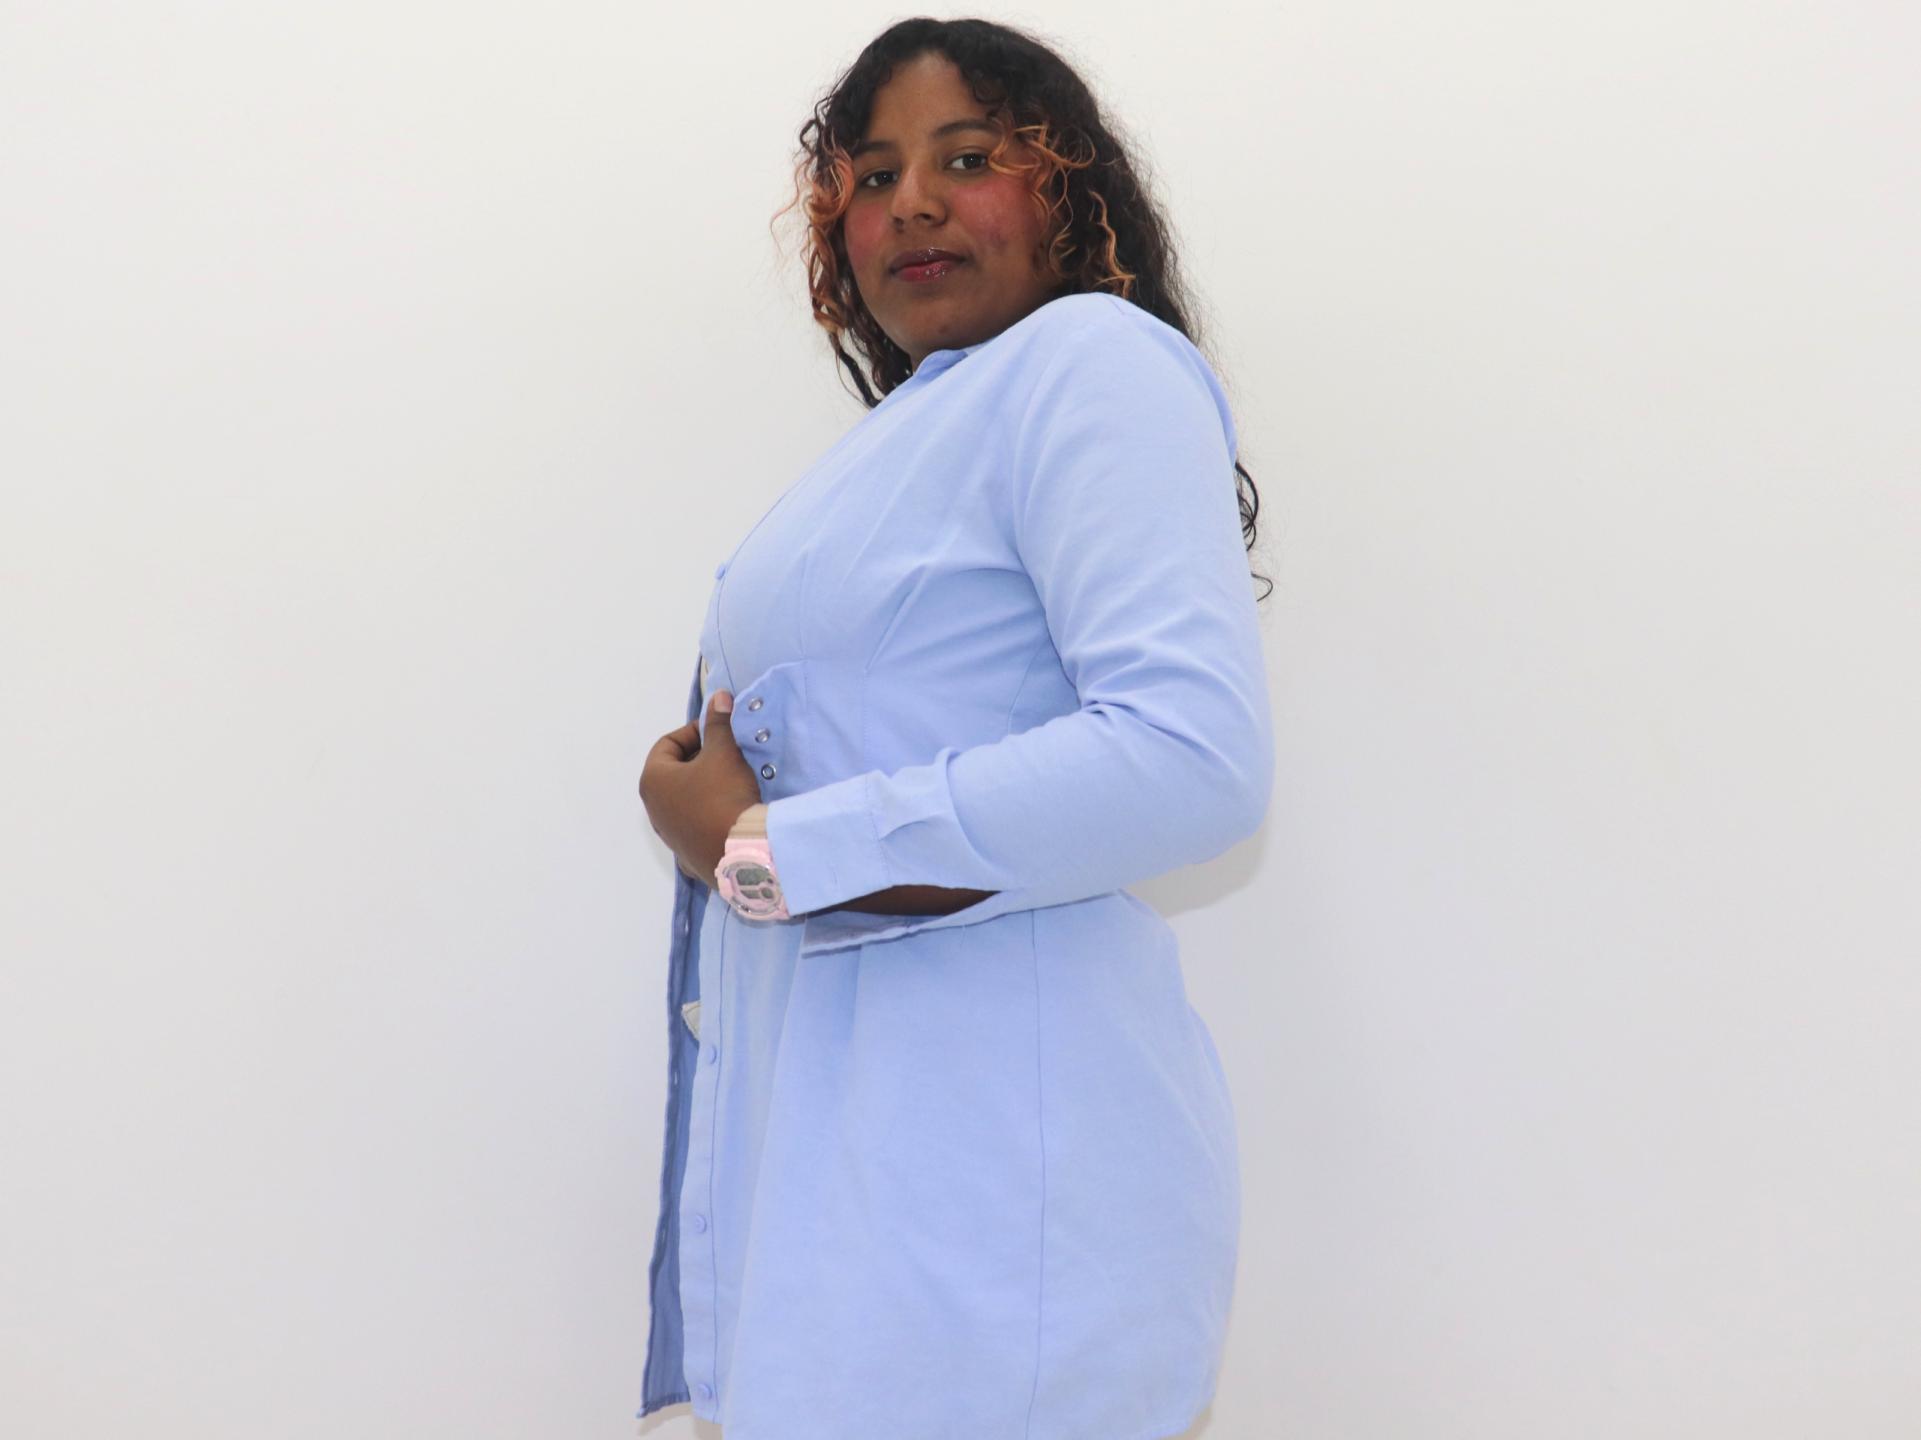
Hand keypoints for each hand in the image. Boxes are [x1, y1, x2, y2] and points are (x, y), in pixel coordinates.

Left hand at [639, 690, 762, 888]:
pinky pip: (695, 825)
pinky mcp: (686, 854)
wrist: (740, 853)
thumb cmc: (724, 795)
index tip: (719, 731)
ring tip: (733, 781)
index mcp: (653, 780)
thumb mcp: (724, 753)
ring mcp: (668, 834)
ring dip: (705, 786)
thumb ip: (718, 724)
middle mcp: (653, 809)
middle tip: (729, 753)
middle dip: (701, 758)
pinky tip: (729, 812)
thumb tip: (718, 697)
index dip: (694, 732)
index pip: (667, 744)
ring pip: (684, 800)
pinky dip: (708, 814)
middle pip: (674, 772)